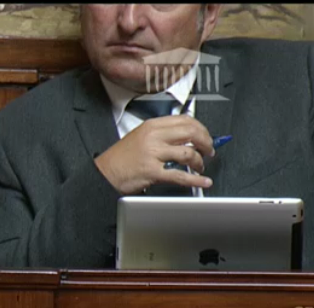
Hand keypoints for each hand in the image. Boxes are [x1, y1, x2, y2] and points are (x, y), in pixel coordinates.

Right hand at [94, 114, 215, 194]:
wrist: (104, 173)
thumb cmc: (119, 158)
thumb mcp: (139, 136)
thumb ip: (161, 135)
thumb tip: (185, 138)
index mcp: (151, 126)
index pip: (185, 120)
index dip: (201, 128)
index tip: (205, 135)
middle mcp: (153, 137)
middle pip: (191, 133)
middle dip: (206, 142)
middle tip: (209, 150)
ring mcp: (153, 154)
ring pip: (188, 153)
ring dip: (200, 161)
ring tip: (200, 166)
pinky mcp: (152, 172)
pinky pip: (180, 175)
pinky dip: (195, 180)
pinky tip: (203, 181)